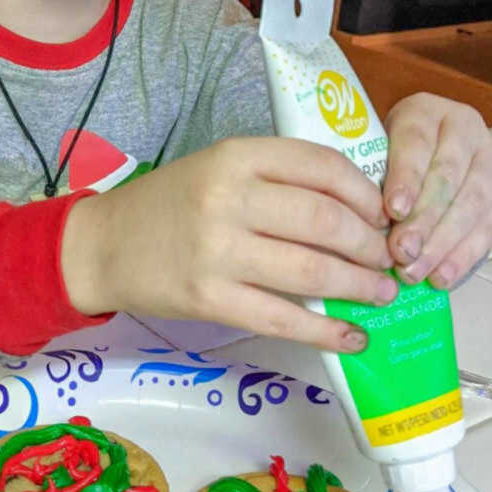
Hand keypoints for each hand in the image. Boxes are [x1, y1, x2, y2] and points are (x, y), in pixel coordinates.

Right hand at [61, 137, 399, 352]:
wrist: (103, 246)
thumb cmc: (168, 205)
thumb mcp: (218, 169)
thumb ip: (277, 180)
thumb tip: (356, 213)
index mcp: (236, 156)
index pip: (322, 166)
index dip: (366, 194)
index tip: (384, 214)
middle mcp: (229, 198)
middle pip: (326, 219)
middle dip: (371, 244)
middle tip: (388, 259)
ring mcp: (218, 250)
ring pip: (312, 270)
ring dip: (360, 285)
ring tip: (381, 293)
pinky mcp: (210, 299)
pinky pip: (283, 318)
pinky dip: (327, 330)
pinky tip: (353, 335)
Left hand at [382, 93, 491, 288]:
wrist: (431, 148)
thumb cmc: (389, 156)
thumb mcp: (374, 152)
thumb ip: (369, 178)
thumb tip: (356, 226)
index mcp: (423, 111)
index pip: (416, 143)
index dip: (406, 178)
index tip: (393, 211)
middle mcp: (464, 126)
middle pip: (447, 175)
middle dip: (424, 219)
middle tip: (402, 253)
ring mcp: (491, 157)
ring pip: (473, 201)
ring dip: (444, 242)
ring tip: (418, 271)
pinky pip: (491, 224)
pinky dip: (466, 254)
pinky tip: (444, 275)